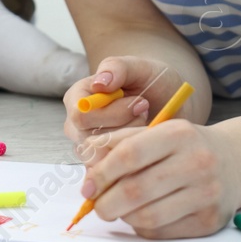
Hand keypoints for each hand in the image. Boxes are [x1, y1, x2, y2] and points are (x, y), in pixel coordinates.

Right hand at [63, 56, 177, 155]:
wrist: (164, 99)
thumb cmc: (149, 81)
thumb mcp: (139, 67)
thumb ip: (117, 68)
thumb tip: (99, 83)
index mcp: (77, 98)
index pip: (81, 116)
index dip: (113, 114)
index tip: (140, 103)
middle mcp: (76, 126)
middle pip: (91, 142)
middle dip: (127, 130)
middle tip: (146, 114)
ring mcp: (88, 148)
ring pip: (104, 160)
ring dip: (132, 145)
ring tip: (146, 126)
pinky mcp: (103, 166)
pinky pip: (114, 174)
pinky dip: (135, 162)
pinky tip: (147, 144)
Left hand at [79, 119, 240, 238]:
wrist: (235, 162)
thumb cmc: (186, 147)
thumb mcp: (157, 132)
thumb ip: (120, 143)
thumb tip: (88, 164)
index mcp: (179, 134)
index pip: (130, 155)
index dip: (102, 173)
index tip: (88, 186)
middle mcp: (197, 162)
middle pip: (136, 190)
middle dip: (106, 203)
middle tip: (97, 206)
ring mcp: (206, 193)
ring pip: (147, 216)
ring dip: (124, 216)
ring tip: (120, 209)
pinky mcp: (209, 220)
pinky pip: (162, 231)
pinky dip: (143, 226)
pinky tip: (143, 215)